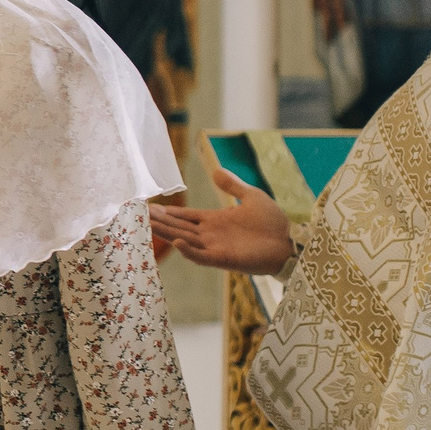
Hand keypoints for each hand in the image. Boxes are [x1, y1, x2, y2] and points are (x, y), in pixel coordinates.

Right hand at [148, 167, 296, 275]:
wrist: (289, 241)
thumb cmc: (273, 221)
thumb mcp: (251, 196)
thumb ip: (232, 185)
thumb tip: (216, 170)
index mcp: (215, 221)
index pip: (186, 216)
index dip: (169, 212)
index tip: (151, 206)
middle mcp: (211, 235)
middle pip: (179, 227)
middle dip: (161, 221)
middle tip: (140, 214)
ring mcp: (215, 247)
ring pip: (185, 240)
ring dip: (168, 233)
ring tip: (150, 225)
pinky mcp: (224, 259)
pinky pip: (202, 256)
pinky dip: (189, 251)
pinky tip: (178, 241)